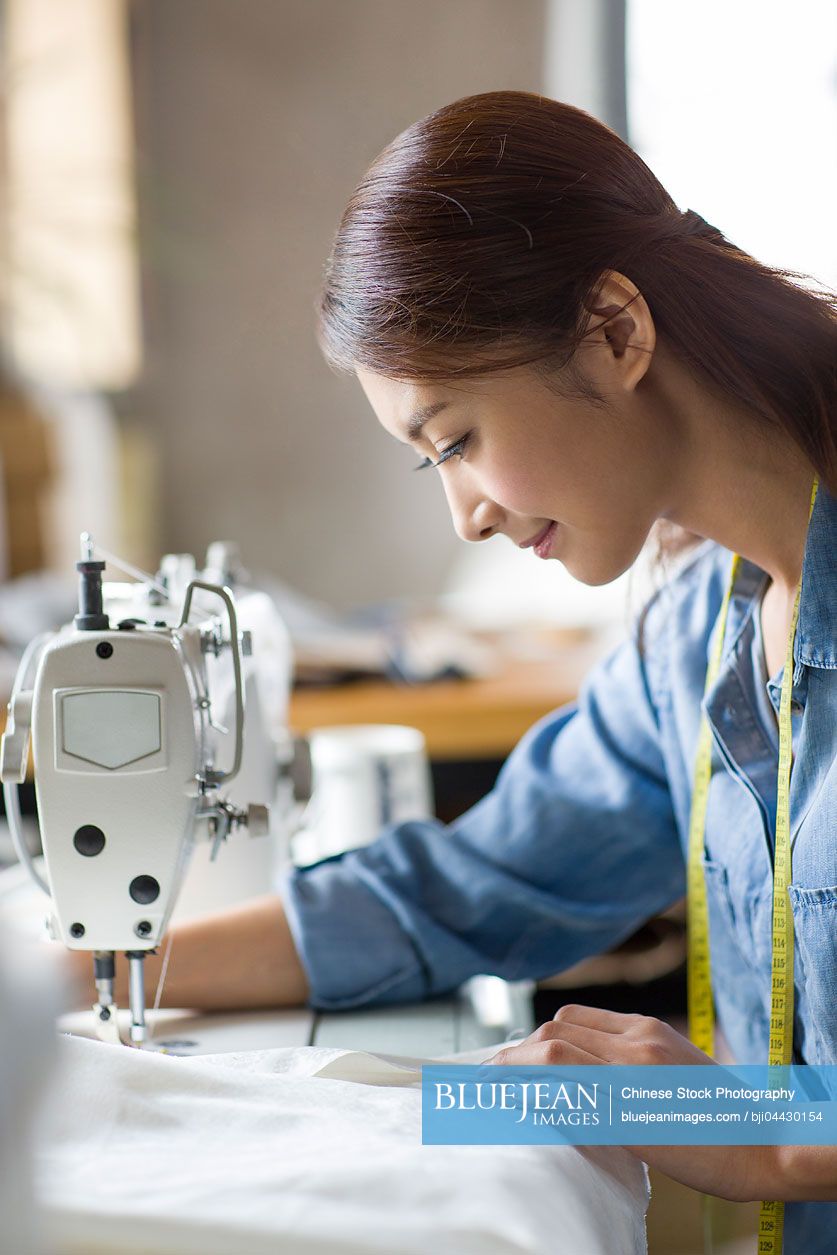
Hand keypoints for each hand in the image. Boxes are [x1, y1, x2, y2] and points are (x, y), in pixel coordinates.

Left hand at [486, 1004, 776, 1202]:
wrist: (761, 1144)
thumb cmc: (720, 1117)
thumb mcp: (675, 1071)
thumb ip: (634, 1063)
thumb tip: (592, 1077)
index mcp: (646, 1030)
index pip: (574, 1018)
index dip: (539, 1035)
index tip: (516, 1054)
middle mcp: (634, 1042)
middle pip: (556, 1030)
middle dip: (517, 1048)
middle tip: (489, 1071)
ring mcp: (630, 1073)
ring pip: (553, 1052)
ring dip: (513, 1066)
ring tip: (486, 1084)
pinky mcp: (628, 1110)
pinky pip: (567, 1094)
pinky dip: (535, 1094)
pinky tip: (515, 1105)